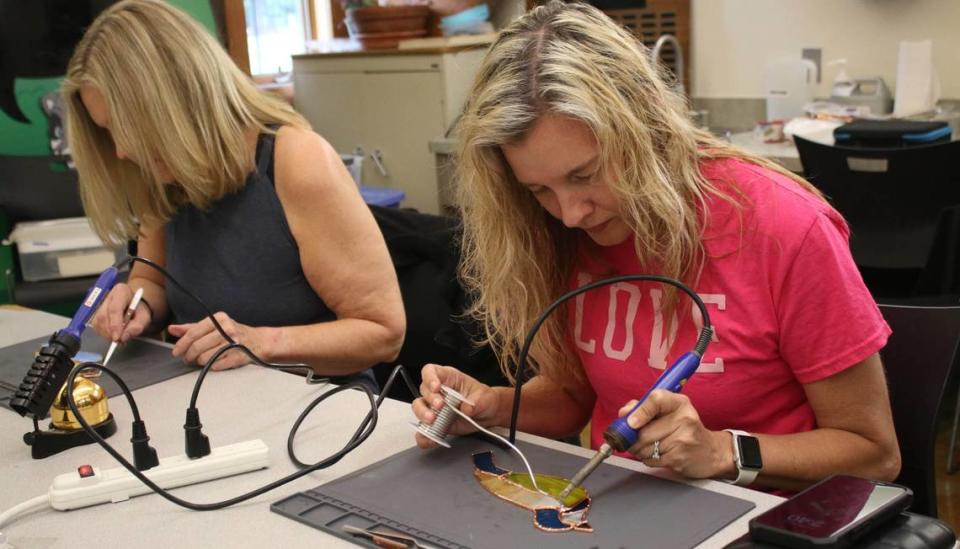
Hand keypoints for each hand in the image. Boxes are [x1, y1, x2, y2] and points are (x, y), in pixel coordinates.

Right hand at [90, 283, 150, 343]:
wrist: (134, 308)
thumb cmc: (139, 311)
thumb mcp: (144, 318)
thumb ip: (137, 326)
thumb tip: (124, 337)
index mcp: (121, 291)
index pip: (114, 308)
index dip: (115, 324)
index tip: (117, 337)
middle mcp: (108, 296)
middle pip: (104, 316)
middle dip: (110, 332)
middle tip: (119, 341)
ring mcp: (100, 304)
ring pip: (98, 322)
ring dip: (107, 334)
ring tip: (118, 338)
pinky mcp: (95, 313)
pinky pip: (96, 326)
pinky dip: (104, 334)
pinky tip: (113, 335)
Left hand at [168, 312, 273, 370]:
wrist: (258, 341)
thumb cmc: (232, 333)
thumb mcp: (213, 326)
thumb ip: (192, 328)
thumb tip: (172, 329)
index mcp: (219, 318)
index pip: (193, 332)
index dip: (182, 344)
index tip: (176, 352)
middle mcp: (227, 329)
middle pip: (197, 346)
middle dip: (189, 355)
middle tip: (187, 359)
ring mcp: (234, 343)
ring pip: (205, 358)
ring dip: (200, 362)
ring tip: (201, 360)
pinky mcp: (238, 356)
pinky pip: (216, 365)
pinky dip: (212, 366)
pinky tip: (214, 363)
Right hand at [411, 364, 500, 448]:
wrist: (488, 415)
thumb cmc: (484, 399)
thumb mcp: (484, 397)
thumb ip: (476, 402)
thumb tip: (466, 409)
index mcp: (448, 378)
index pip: (431, 371)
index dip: (430, 378)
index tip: (436, 387)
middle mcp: (438, 391)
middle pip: (424, 390)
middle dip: (430, 399)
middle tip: (440, 406)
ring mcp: (435, 407)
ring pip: (419, 407)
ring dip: (422, 414)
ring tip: (432, 421)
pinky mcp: (436, 423)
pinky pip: (424, 429)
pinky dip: (424, 435)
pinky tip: (431, 438)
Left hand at [618, 390, 733, 478]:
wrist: (711, 452)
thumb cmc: (684, 429)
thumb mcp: (669, 411)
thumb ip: (644, 407)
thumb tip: (624, 413)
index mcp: (679, 403)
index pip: (656, 399)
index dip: (639, 411)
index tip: (630, 421)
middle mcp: (684, 418)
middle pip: (644, 431)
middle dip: (633, 438)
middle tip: (635, 439)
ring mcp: (683, 440)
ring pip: (645, 448)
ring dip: (640, 450)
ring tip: (650, 446)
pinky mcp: (680, 458)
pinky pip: (651, 460)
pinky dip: (648, 459)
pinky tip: (659, 454)